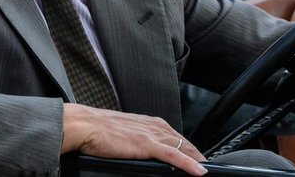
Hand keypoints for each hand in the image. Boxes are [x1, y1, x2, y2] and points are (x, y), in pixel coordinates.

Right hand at [62, 103, 207, 175]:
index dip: (191, 151)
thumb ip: (139, 139)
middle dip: (198, 156)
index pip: (178, 138)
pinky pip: (173, 155)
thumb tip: (144, 151)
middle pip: (185, 143)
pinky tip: (199, 171)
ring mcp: (152, 135)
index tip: (199, 161)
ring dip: (198, 161)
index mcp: (150, 122)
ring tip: (209, 171)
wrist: (85, 125)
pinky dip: (188, 164)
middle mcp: (154, 126)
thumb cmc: (98, 129)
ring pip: (183, 148)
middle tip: (209, 168)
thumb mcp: (125, 132)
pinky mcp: (146, 144)